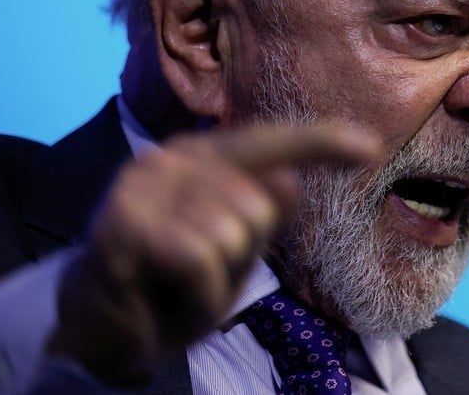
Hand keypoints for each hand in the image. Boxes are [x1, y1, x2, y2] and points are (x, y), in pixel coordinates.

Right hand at [46, 124, 378, 387]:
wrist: (97, 325)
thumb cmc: (171, 282)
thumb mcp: (232, 250)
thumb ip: (262, 212)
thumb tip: (288, 179)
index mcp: (201, 157)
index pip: (271, 142)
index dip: (322, 143)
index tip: (370, 147)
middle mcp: (171, 159)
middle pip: (260, 207)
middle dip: (239, 259)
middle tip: (194, 276)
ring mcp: (143, 186)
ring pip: (233, 237)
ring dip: (216, 285)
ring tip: (178, 289)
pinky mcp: (122, 224)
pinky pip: (200, 263)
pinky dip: (195, 299)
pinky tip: (161, 302)